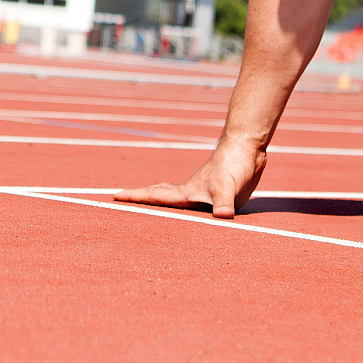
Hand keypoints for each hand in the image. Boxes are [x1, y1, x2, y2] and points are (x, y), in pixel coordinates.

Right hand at [113, 141, 266, 218]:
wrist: (248, 145)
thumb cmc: (236, 164)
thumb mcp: (228, 186)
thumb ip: (224, 202)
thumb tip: (222, 217)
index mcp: (187, 193)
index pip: (155, 195)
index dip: (134, 196)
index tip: (114, 196)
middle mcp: (191, 192)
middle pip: (159, 194)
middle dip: (141, 197)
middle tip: (121, 198)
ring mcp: (203, 190)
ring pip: (175, 196)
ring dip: (161, 199)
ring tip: (149, 202)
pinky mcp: (217, 191)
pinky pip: (195, 201)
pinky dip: (186, 205)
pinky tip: (194, 210)